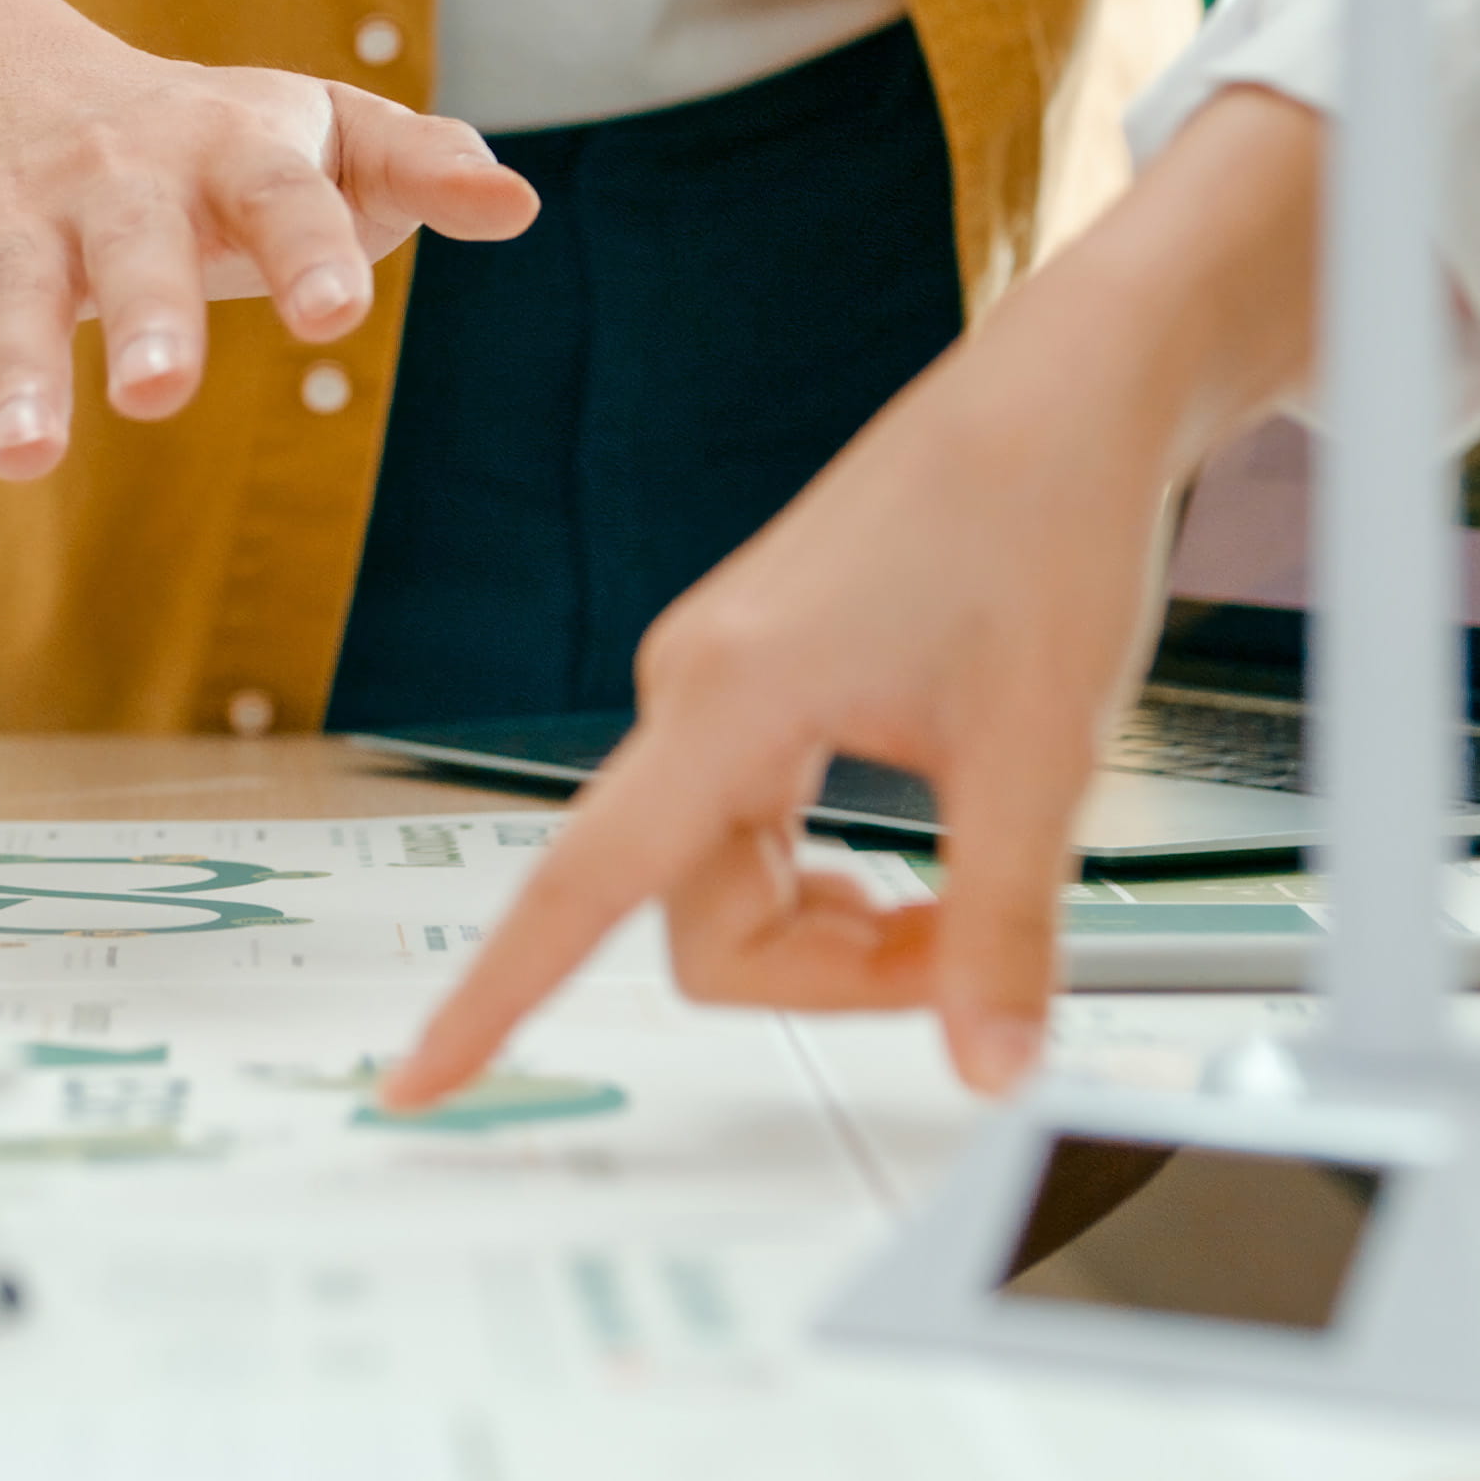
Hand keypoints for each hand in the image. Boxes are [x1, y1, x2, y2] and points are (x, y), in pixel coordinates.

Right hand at [0, 0, 533, 491]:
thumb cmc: (192, 137)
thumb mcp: (307, 132)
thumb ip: (410, 168)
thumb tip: (518, 208)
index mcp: (228, 146)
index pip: (282, 194)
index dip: (311, 247)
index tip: (337, 314)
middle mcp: (115, 174)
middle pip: (131, 238)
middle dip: (143, 311)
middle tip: (158, 393)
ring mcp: (13, 214)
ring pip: (8, 288)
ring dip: (15, 370)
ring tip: (27, 459)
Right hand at [381, 311, 1187, 1100]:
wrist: (1064, 396)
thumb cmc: (1044, 523)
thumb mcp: (1044, 751)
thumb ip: (1002, 926)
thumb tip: (990, 1064)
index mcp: (728, 697)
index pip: (578, 887)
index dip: (490, 999)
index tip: (415, 1084)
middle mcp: (692, 689)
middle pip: (701, 921)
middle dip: (831, 973)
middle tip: (969, 958)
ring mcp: (716, 686)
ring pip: (729, 887)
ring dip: (840, 931)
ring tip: (963, 900)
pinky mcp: (753, 684)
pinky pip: (751, 833)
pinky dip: (833, 878)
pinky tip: (916, 856)